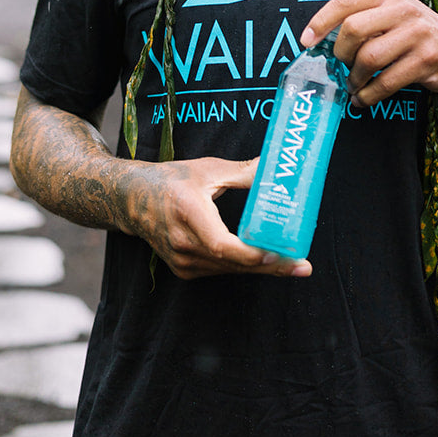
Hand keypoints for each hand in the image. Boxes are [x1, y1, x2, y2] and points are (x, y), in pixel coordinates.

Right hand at [123, 154, 312, 281]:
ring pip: (229, 269)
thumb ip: (243, 172)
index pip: (220, 244)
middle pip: (231, 262)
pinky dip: (243, 266)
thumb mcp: (208, 169)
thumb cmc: (173, 180)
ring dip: (260, 268)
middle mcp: (183, 242)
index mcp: (188, 212)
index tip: (277, 253)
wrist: (135, 200)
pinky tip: (266, 261)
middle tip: (302, 266)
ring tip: (293, 264)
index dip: (249, 254)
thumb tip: (274, 167)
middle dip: (270, 265)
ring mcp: (182, 260)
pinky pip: (220, 270)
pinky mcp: (184, 269)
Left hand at [300, 0, 437, 108]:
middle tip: (342, 67)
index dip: (320, 22)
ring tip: (354, 86)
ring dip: (354, 79)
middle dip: (340, 54)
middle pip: (353, 29)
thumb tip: (320, 38)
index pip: (345, 1)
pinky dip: (369, 95)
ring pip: (368, 58)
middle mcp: (403, 9)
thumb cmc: (416, 36)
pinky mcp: (427, 60)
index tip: (306, 42)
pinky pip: (386, 81)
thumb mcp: (393, 16)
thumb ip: (364, 19)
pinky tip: (364, 98)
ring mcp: (417, 34)